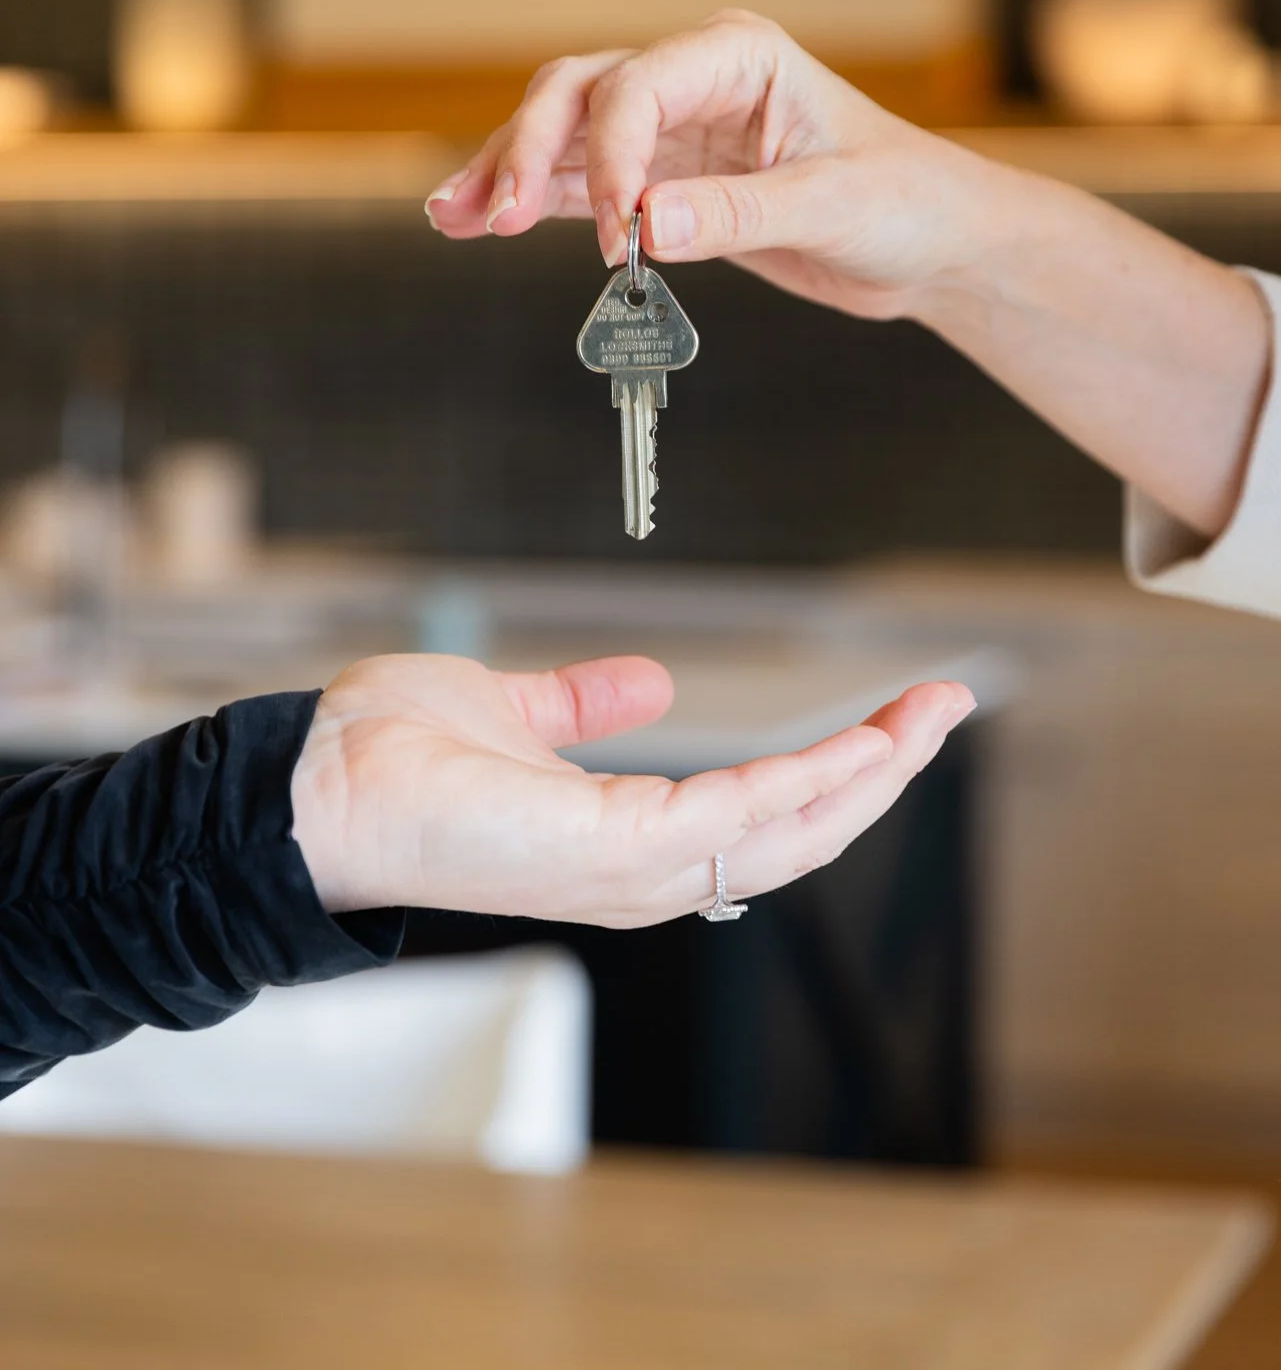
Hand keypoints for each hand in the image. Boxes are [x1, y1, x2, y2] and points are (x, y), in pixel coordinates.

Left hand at [291, 651, 973, 927]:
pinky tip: (861, 740)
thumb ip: (583, 704)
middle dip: (882, 772)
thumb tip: (648, 683)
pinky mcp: (614, 848)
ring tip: (930, 714)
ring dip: (870, 772)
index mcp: (626, 841)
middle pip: (798, 832)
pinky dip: (808, 778)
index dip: (836, 770)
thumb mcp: (514, 712)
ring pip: (789, 832)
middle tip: (946, 705)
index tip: (894, 715)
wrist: (315, 785)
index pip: (761, 816)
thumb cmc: (392, 757)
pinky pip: (739, 817)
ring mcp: (633, 870)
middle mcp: (644, 871)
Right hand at [426, 11, 1007, 321]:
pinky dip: (534, 203)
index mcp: (739, 55)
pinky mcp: (664, 182)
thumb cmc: (905, 203)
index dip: (609, 154)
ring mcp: (672, 131)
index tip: (615, 230)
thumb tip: (644, 223)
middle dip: (531, 150)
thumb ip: (737, 213)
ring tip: (453, 217)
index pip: (639, 86)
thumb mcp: (833, 206)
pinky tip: (477, 222)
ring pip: (565, 135)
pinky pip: (582, 186)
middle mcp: (694, 80)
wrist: (930, 245)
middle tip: (498, 217)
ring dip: (510, 173)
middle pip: (579, 93)